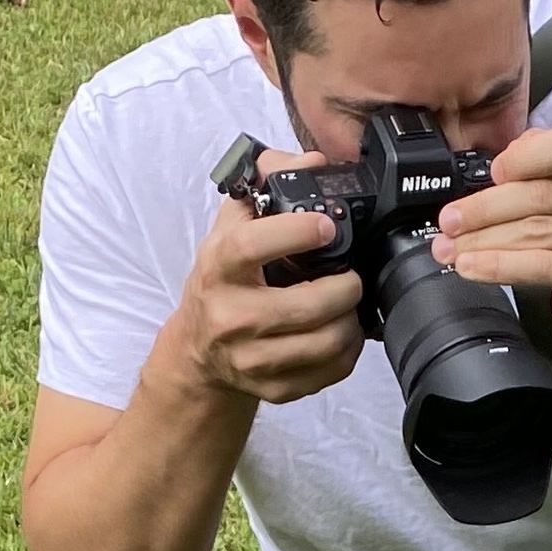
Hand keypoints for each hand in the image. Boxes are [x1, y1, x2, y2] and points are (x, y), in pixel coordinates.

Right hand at [156, 154, 365, 409]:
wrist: (199, 348)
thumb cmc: (222, 279)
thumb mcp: (231, 226)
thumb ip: (267, 183)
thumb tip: (312, 160)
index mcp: (218, 268)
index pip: (251, 246)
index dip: (294, 232)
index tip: (326, 225)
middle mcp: (229, 317)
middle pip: (303, 306)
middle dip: (343, 287)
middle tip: (353, 276)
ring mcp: (250, 359)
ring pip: (322, 344)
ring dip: (350, 321)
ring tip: (351, 304)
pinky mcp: (272, 389)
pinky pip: (327, 373)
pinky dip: (347, 352)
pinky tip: (343, 332)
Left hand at [436, 125, 551, 348]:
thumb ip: (541, 161)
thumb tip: (501, 162)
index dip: (525, 157)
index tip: (493, 173)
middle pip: (540, 196)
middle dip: (484, 209)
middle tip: (448, 221)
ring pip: (536, 233)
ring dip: (483, 241)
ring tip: (449, 249)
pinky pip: (543, 268)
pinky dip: (500, 266)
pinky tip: (472, 267)